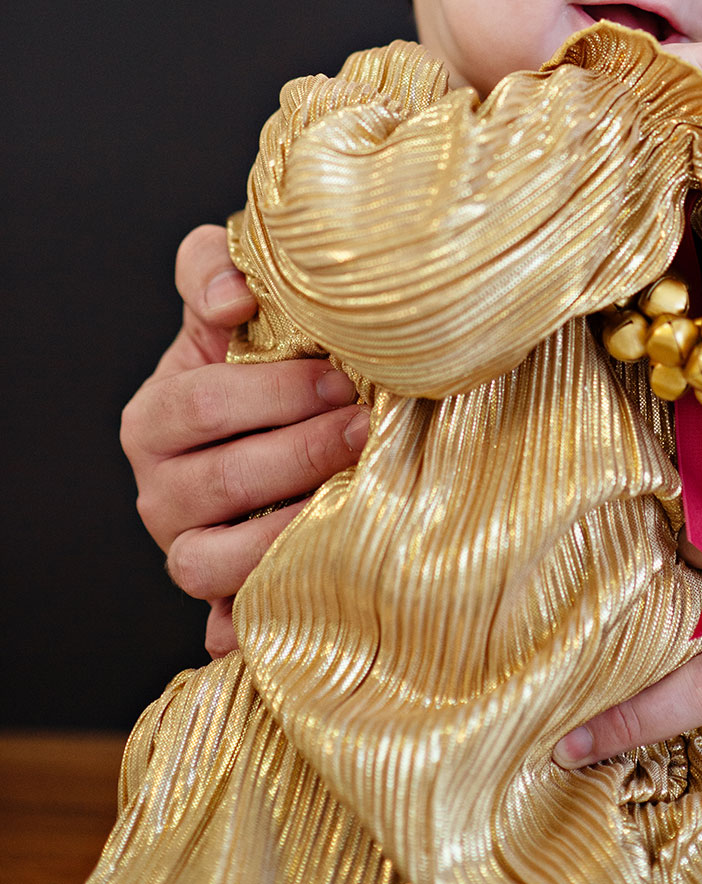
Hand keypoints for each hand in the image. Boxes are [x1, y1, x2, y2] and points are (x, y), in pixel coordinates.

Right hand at [120, 224, 370, 656]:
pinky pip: (228, 616)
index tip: (338, 375)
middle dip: (302, 450)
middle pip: (222, 479)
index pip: (203, 404)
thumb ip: (212, 266)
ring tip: (352, 490)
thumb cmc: (261, 355)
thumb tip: (231, 298)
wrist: (289, 418)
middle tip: (364, 425)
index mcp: (154, 418)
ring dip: (290, 528)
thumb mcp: (228, 296)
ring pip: (216, 559)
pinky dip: (252, 617)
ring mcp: (185, 549)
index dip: (274, 392)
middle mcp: (158, 490)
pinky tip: (304, 598)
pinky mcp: (220, 597)